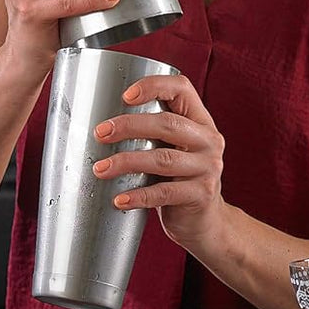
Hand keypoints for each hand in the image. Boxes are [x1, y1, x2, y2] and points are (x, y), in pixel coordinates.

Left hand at [91, 74, 227, 252]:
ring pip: (162, 159)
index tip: (125, 96)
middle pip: (167, 124)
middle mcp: (209, 140)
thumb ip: (152, 133)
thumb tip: (99, 125)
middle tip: (100, 133)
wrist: (205, 221)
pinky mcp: (200, 195)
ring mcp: (208, 168)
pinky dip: (138, 195)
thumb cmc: (178, 179)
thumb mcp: (173, 149)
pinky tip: (120, 199)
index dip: (154, 86)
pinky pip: (164, 193)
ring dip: (126, 162)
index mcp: (201, 121)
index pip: (182, 89)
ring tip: (100, 169)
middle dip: (129, 126)